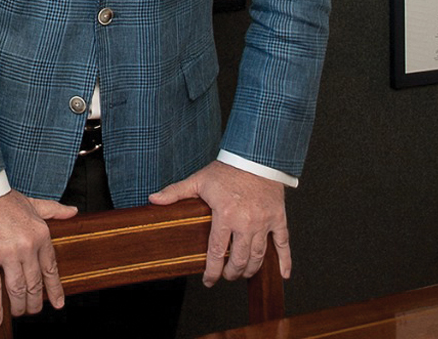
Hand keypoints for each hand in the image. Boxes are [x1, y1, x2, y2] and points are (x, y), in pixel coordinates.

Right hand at [0, 190, 76, 327]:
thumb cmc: (1, 197)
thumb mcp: (31, 203)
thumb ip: (53, 210)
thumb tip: (73, 211)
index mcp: (40, 233)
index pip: (50, 268)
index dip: (54, 289)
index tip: (58, 303)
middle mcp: (28, 245)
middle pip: (34, 283)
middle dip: (34, 301)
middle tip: (32, 310)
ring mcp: (9, 252)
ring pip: (17, 288)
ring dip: (17, 305)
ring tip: (17, 313)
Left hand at [148, 160, 289, 286]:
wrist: (255, 157)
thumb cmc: (226, 170)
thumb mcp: (198, 180)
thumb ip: (176, 192)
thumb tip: (153, 200)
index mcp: (225, 215)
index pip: (216, 252)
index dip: (211, 271)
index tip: (208, 280)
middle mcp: (246, 223)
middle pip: (239, 259)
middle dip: (231, 273)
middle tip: (226, 276)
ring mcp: (264, 222)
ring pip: (259, 256)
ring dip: (250, 269)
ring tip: (242, 273)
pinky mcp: (278, 219)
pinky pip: (283, 244)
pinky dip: (284, 262)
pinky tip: (282, 275)